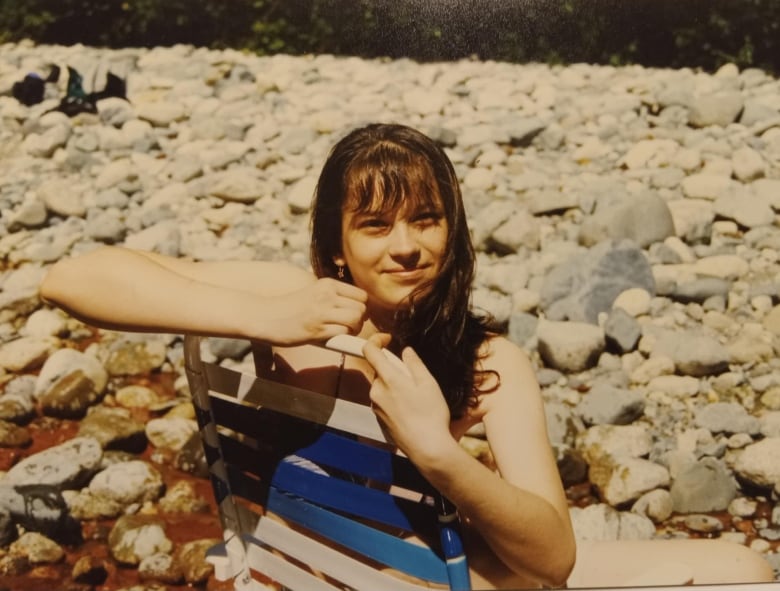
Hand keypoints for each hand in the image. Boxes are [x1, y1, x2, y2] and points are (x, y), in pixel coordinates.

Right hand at [264, 278, 366, 344]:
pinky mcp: (316, 329)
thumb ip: (333, 297)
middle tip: (349, 326)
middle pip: (362, 308)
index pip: (362, 295)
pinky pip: (343, 333)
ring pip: (356, 319)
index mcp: (327, 284)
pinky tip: (333, 337)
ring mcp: (321, 312)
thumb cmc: (290, 307)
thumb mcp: (314, 293)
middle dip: (360, 320)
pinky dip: (342, 337)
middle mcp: (326, 295)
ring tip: (343, 332)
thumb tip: (358, 308)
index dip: (361, 307)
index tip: (353, 315)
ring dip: (353, 330)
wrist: (265, 315)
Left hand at [362, 338, 454, 465]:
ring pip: (383, 386)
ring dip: (396, 385)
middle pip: (380, 370)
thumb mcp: (428, 383)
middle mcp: (377, 391)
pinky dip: (395, 399)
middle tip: (415, 378)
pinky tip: (412, 410)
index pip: (369, 351)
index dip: (376, 340)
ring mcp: (376, 407)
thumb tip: (406, 351)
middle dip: (394, 369)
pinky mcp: (379, 419)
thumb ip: (414, 364)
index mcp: (388, 379)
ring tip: (417, 398)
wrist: (426, 448)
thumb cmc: (431, 415)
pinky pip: (384, 401)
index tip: (388, 340)